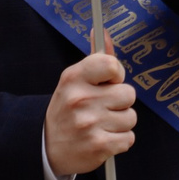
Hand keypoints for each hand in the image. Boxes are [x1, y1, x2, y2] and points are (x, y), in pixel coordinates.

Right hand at [45, 42, 136, 178]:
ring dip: (120, 123)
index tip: (108, 83)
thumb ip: (94, 60)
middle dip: (120, 102)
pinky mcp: (99, 145)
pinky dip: (119, 141)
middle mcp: (81, 99)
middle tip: (103, 107)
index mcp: (74, 77)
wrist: (47, 147)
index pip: (112, 64)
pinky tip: (102, 138)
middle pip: (129, 94)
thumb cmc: (67, 110)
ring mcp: (90, 123)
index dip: (116, 75)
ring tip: (101, 124)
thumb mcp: (74, 82)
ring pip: (131, 118)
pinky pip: (128, 138)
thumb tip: (103, 32)